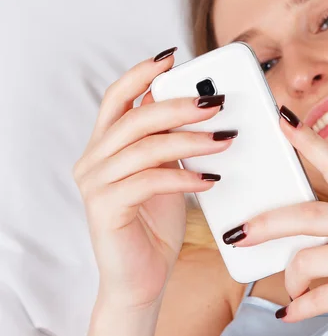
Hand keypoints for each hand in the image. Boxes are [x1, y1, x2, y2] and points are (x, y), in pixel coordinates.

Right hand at [73, 48, 235, 309]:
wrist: (142, 278)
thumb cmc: (156, 223)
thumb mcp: (166, 172)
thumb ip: (169, 142)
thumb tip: (197, 106)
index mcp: (106, 145)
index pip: (118, 98)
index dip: (142, 74)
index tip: (172, 57)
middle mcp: (93, 159)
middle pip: (135, 118)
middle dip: (179, 106)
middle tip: (217, 102)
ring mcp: (95, 184)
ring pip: (145, 147)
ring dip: (190, 140)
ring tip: (225, 138)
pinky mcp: (105, 209)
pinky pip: (148, 181)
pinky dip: (183, 177)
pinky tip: (211, 178)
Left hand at [226, 105, 327, 335]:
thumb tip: (299, 236)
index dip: (308, 141)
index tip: (283, 119)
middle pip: (306, 213)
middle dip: (265, 223)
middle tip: (239, 233)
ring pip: (306, 258)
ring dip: (291, 279)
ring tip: (294, 289)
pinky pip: (316, 297)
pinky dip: (297, 308)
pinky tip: (291, 312)